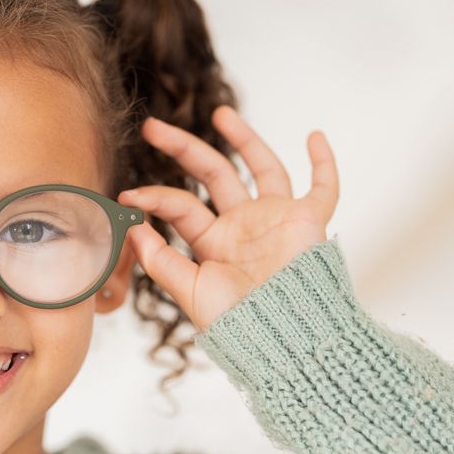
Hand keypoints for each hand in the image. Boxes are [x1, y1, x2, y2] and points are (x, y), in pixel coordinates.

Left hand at [116, 105, 339, 332]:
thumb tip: (131, 227)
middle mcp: (243, 226)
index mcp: (212, 243)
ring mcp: (276, 220)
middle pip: (212, 174)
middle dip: (183, 149)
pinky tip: (315, 136)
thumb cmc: (236, 323)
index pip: (180, 206)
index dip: (154, 196)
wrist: (281, 339)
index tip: (128, 194)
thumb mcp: (188, 291)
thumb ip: (159, 260)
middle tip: (152, 127)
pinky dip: (324, 163)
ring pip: (261, 168)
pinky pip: (324, 188)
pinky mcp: (310, 222)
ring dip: (244, 139)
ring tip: (219, 113)